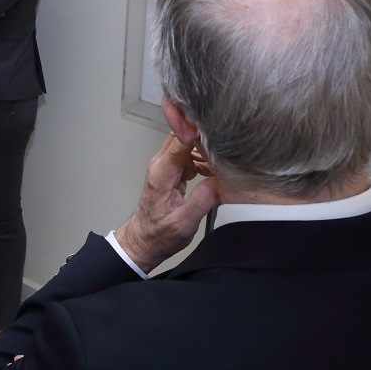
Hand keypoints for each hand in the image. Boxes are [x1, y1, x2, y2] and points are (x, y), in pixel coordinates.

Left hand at [113, 133, 218, 272]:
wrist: (143, 240)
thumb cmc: (159, 234)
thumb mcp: (183, 224)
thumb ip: (201, 201)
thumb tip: (220, 181)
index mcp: (162, 173)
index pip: (180, 140)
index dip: (198, 131)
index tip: (218, 129)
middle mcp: (161, 164)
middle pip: (184, 135)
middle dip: (206, 138)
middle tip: (227, 149)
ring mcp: (166, 165)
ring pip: (188, 143)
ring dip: (206, 150)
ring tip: (223, 163)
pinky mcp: (172, 170)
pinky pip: (189, 154)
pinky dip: (203, 159)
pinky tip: (213, 172)